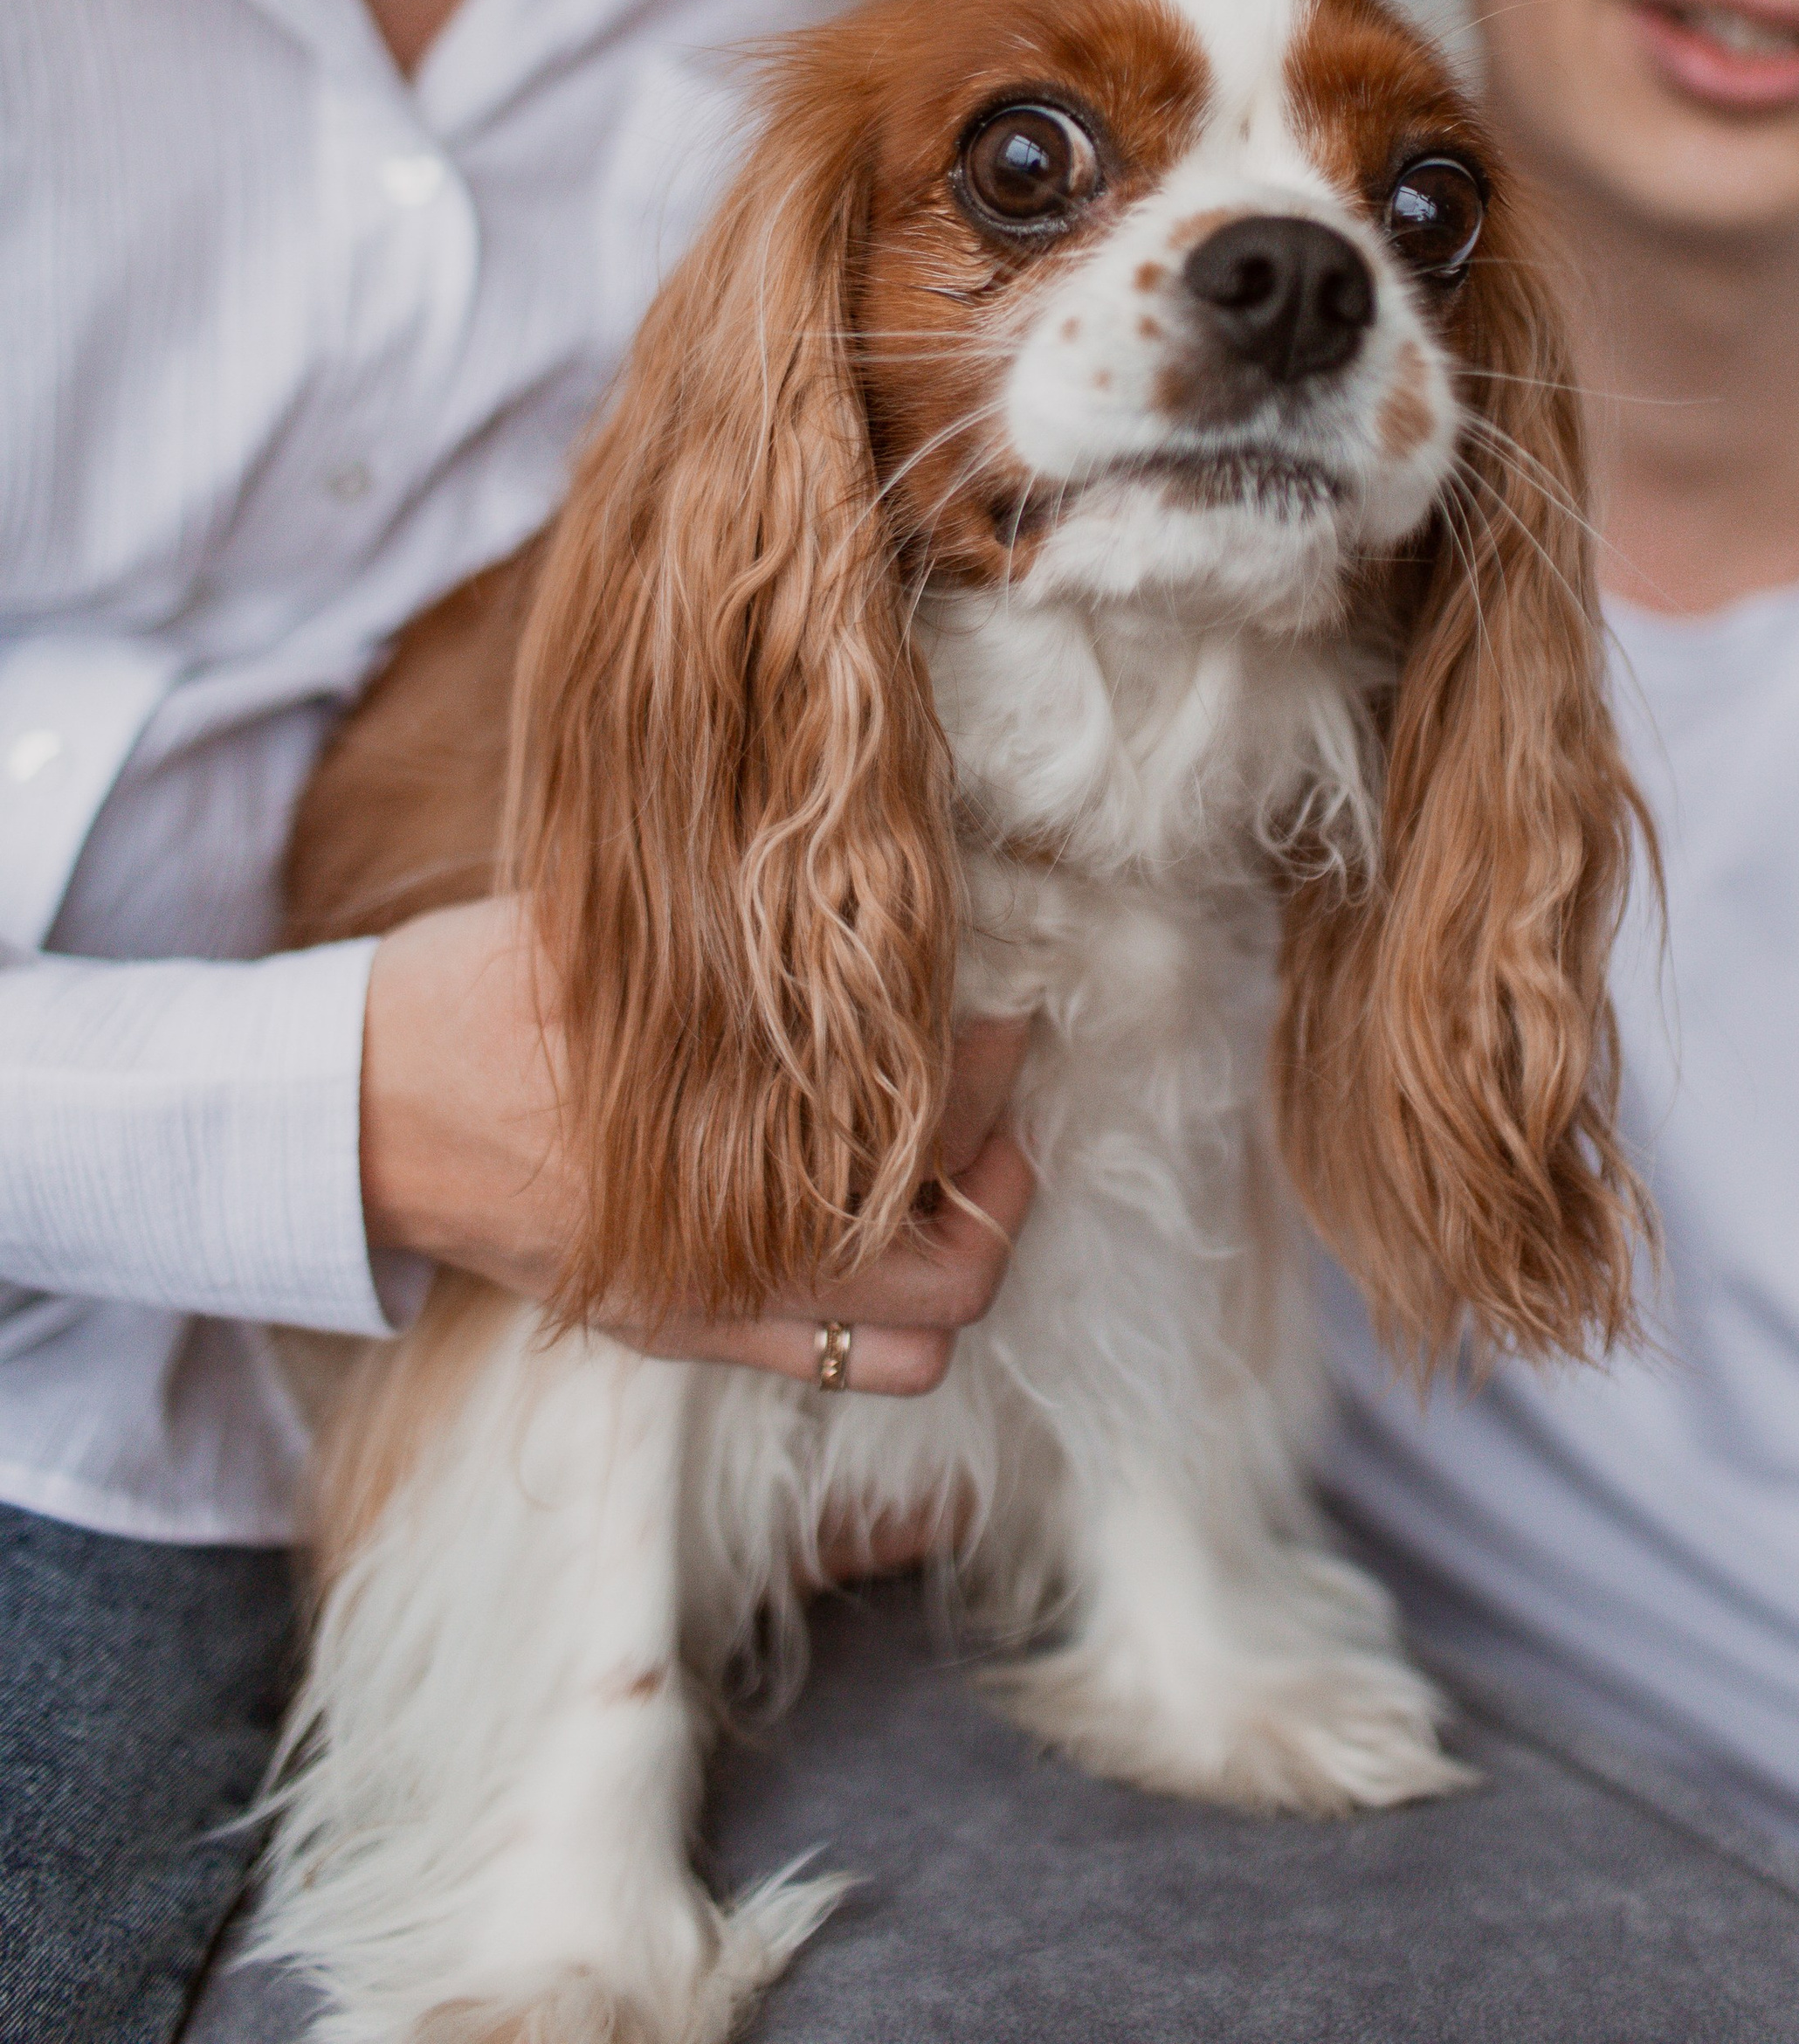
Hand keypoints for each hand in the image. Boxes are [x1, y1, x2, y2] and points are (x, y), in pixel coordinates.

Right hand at [360, 897, 1033, 1392]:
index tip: (1008, 1010)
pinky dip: (884, 1303)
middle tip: (999, 1091)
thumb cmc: (477, 999)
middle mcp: (733, 1256)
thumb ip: (746, 933)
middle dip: (1001, 1173)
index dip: (991, 1069)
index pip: (929, 1136)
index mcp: (727, 1145)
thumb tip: (859, 878)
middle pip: (954, 1268)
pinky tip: (872, 1213)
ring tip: (954, 1162)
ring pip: (910, 1342)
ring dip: (955, 1252)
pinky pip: (830, 1360)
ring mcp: (707, 1309)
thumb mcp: (618, 936)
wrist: (351, 1109)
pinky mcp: (671, 1330)